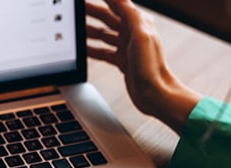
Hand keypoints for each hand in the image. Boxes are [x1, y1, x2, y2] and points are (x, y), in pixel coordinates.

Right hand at [86, 0, 201, 131]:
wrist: (154, 94)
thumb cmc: (151, 67)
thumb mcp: (141, 35)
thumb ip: (130, 14)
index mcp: (137, 23)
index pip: (117, 3)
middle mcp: (132, 33)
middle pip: (107, 18)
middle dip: (92, 11)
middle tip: (77, 8)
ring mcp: (126, 48)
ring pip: (104, 35)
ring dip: (89, 31)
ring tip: (76, 29)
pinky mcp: (122, 61)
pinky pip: (104, 52)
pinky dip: (93, 50)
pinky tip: (84, 50)